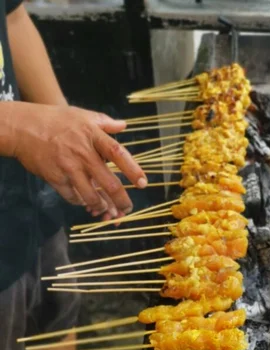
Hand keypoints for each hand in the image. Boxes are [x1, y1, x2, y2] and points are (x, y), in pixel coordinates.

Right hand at [5, 103, 146, 216]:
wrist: (22, 127)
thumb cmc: (55, 120)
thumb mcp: (81, 115)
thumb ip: (104, 123)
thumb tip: (124, 125)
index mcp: (92, 135)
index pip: (118, 153)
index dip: (132, 169)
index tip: (143, 183)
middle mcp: (82, 152)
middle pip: (108, 182)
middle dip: (121, 200)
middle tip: (128, 208)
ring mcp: (68, 166)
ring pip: (91, 195)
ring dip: (101, 206)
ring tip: (106, 209)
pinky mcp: (55, 177)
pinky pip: (72, 196)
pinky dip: (81, 202)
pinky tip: (85, 202)